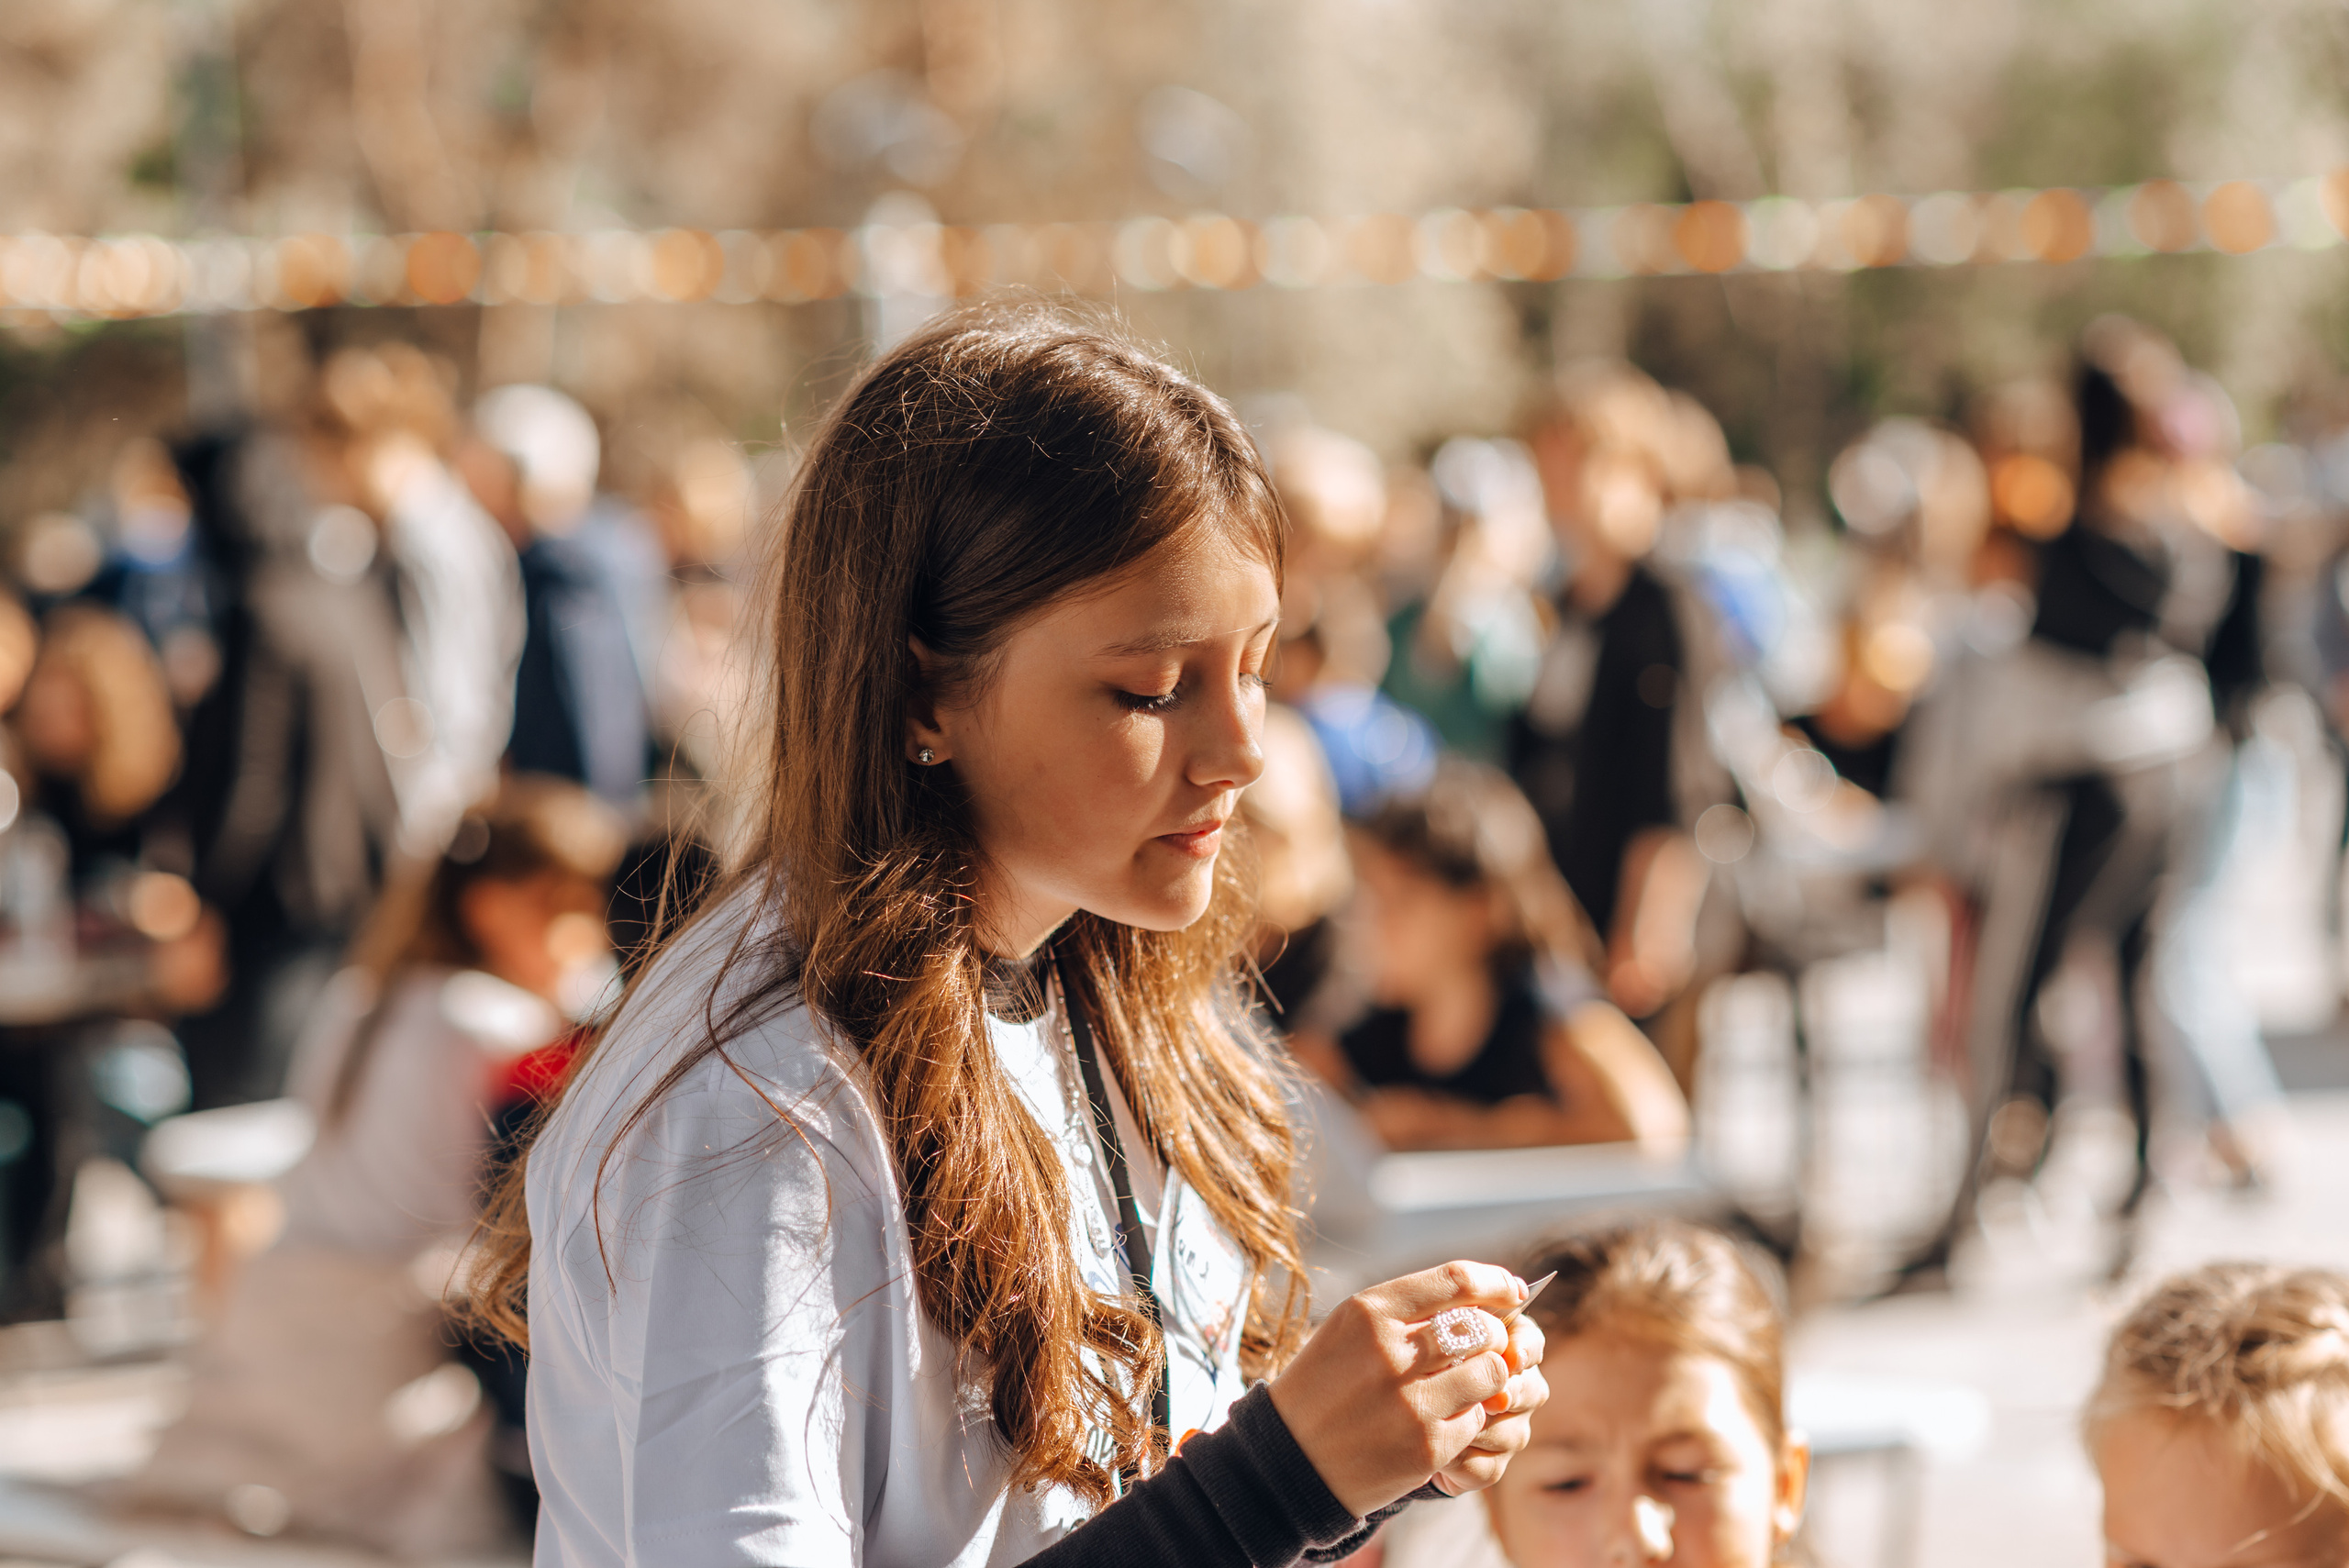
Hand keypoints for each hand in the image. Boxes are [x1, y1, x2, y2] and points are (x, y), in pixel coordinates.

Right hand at [1266, 1260, 1548, 1517]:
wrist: (1288, 1462)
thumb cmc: (1324, 1385)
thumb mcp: (1348, 1330)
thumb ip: (1408, 1312)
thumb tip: (1484, 1301)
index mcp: (1368, 1312)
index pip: (1456, 1281)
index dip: (1495, 1283)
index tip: (1513, 1291)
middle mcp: (1389, 1353)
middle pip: (1483, 1328)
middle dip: (1496, 1336)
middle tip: (1488, 1346)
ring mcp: (1410, 1403)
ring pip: (1492, 1374)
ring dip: (1488, 1377)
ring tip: (1468, 1384)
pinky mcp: (1426, 1448)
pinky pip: (1477, 1419)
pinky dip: (1470, 1417)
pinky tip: (1443, 1419)